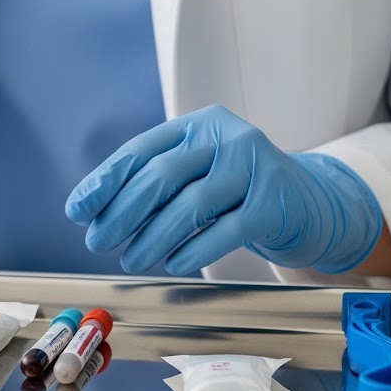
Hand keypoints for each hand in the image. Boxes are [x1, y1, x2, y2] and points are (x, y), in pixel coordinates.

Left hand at [65, 106, 381, 274]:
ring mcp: (254, 167)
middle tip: (98, 241)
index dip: (106, 180)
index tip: (77, 209)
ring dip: (153, 237)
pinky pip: (225, 230)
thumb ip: (157, 183)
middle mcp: (227, 138)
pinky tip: (173, 264)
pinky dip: (193, 250)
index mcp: (199, 125)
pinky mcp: (275, 203)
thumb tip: (94, 211)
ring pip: (190, 205)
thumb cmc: (240, 192)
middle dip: (123, 212)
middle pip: (162, 175)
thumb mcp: (200, 174)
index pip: (141, 149)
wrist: (313, 204)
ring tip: (132, 259)